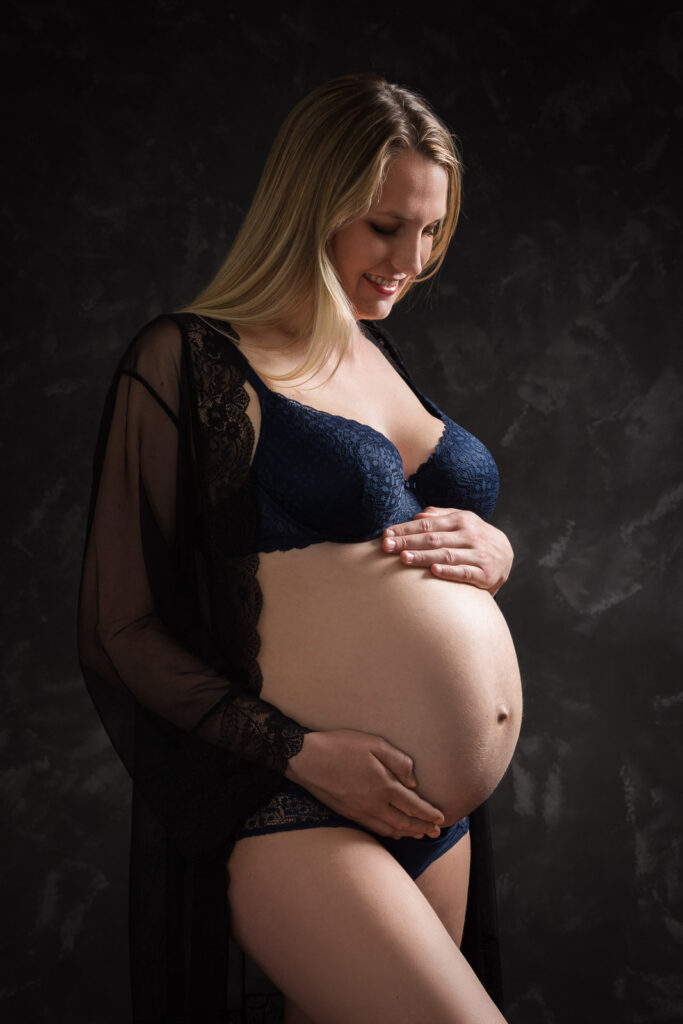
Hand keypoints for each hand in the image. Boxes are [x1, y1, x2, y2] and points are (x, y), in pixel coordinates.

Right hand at [284, 729, 444, 839]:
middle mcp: (373, 804)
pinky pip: (374, 828)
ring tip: (420, 834)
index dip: (429, 813)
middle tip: (436, 832)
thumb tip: (413, 782)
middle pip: (404, 822)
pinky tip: (394, 831)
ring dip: (408, 833)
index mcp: (383, 785)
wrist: (306, 758)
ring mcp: (359, 812)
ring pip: (390, 829)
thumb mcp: (373, 743)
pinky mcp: (348, 813)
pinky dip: (389, 832)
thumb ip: (398, 761)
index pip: (413, 805)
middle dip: (423, 827)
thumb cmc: (340, 746)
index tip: (442, 818)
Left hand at [382, 507, 512, 595]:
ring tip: (403, 558)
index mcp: (461, 520)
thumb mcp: (462, 520)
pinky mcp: (485, 574)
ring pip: (446, 555)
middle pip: (433, 538)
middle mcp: (470, 535)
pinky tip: (433, 571)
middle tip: (387, 547)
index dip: (406, 529)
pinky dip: (449, 571)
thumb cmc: (475, 536)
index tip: (387, 535)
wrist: (507, 554)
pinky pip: (464, 572)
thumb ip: (440, 516)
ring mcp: (478, 554)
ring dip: (423, 556)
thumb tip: (418, 515)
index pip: (428, 524)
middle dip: (408, 542)